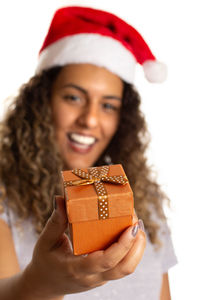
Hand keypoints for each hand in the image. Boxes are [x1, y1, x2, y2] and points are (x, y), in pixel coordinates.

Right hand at [22, 196, 145, 299]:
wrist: (45, 284)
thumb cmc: (45, 260)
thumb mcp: (46, 241)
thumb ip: (55, 221)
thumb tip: (60, 199)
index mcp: (76, 269)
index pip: (105, 261)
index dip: (122, 245)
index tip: (131, 226)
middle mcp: (92, 277)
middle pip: (124, 267)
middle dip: (136, 243)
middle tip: (136, 220)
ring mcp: (100, 279)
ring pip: (127, 268)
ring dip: (138, 247)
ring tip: (138, 225)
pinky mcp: (104, 275)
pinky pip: (123, 266)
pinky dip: (132, 250)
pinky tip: (131, 233)